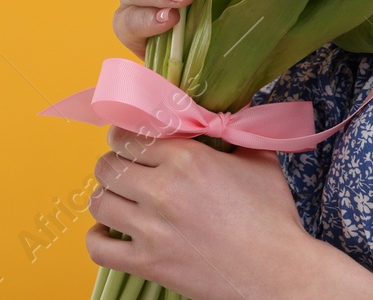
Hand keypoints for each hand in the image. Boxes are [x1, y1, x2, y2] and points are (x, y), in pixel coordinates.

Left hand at [86, 124, 313, 299]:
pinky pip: (98, 247)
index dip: (125, 135)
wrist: (276, 272)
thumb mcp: (259, 160)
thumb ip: (238, 130)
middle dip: (114, 162)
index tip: (131, 139)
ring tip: (119, 196)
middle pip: (108, 165)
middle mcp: (161, 190)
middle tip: (127, 167)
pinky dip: (96, 236)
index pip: (130, 136)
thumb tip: (235, 101)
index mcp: (187, 159)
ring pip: (99, 201)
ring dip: (105, 195)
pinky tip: (108, 229)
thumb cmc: (272, 216)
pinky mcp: (147, 263)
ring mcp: (150, 229)